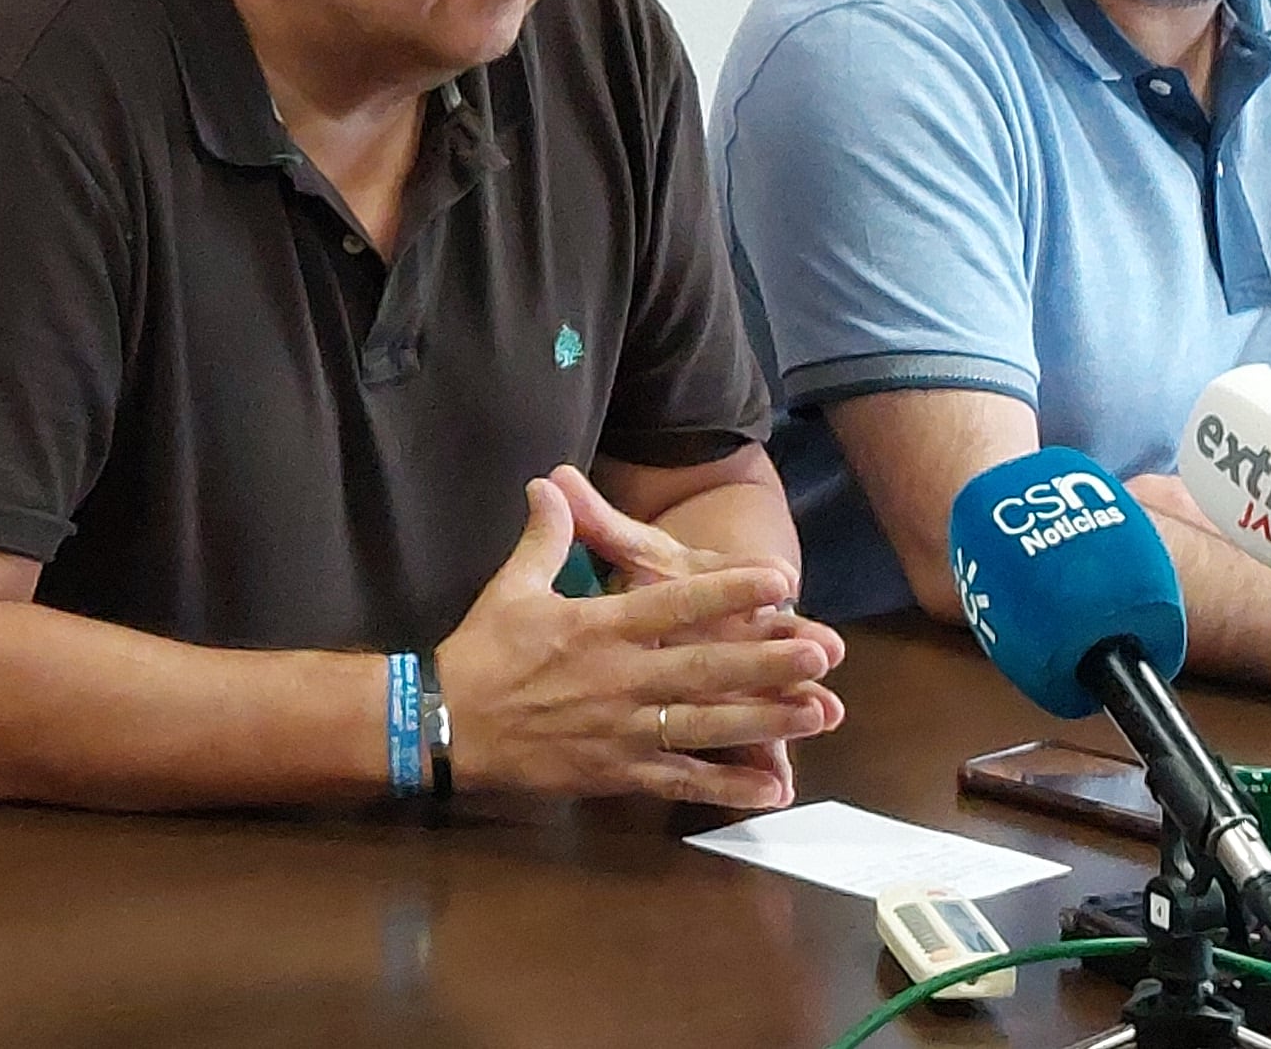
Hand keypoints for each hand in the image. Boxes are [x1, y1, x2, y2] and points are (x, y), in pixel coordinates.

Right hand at [434, 469, 846, 812]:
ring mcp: (623, 731)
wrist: (448, 725)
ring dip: (766, 721)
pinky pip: (681, 782)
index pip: (676, 605)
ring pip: (707, 727)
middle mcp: (621, 679)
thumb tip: (550, 481)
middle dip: (768, 661)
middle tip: (822, 651)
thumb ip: (545, 536)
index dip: (730, 591)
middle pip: (706, 668)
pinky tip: (772, 789)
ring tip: (819, 713)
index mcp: (599, 628)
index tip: (779, 578)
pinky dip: (727, 788)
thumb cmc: (483, 652)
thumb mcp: (512, 586)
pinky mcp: (618, 774)